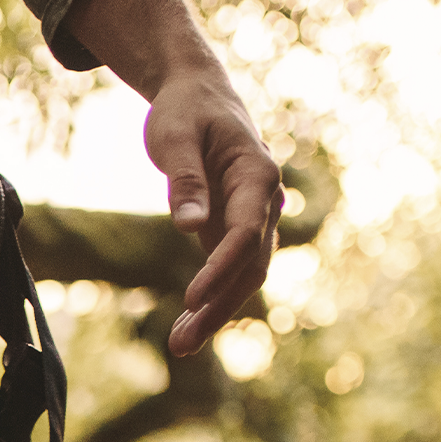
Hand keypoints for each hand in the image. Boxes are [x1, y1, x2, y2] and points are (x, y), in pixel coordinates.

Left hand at [60, 0, 282, 356]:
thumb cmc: (185, 111)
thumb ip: (185, 181)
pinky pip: (228, 273)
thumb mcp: (176, 137)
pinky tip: (183, 329)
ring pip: (244, 276)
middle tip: (183, 344)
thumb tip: (190, 228)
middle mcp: (264, 203)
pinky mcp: (232, 230)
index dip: (220, 270)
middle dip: (219, 307)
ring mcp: (252, 219)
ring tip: (179, 346)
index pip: (244, 233)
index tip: (190, 300)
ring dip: (215, 313)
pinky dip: (209, 301)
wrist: (197, 95)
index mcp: (257, 176)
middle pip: (251, 266)